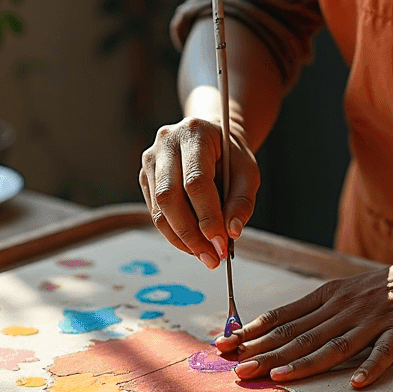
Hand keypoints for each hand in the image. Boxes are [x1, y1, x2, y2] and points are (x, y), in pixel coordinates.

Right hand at [139, 116, 259, 269]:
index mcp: (194, 134)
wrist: (212, 139)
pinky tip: (193, 244)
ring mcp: (151, 160)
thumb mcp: (247, 172)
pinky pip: (156, 213)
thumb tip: (231, 233)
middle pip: (169, 197)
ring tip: (204, 256)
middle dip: (191, 234)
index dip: (208, 216)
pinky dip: (175, 234)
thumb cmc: (231, 156)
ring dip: (182, 239)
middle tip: (211, 258)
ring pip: (159, 209)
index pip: (196, 181)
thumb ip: (242, 202)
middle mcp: (166, 143)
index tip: (221, 244)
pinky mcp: (145, 178)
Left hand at [215, 254, 392, 387]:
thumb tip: (286, 325)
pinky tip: (355, 384)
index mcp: (333, 295)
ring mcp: (375, 318)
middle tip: (237, 369)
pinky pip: (384, 353)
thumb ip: (324, 307)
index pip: (285, 315)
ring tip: (277, 377)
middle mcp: (348, 305)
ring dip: (303, 362)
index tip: (226, 344)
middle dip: (265, 352)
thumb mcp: (355, 290)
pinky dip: (370, 368)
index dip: (254, 331)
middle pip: (301, 333)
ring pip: (333, 344)